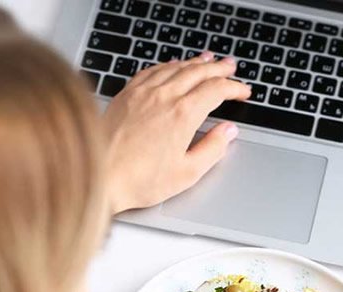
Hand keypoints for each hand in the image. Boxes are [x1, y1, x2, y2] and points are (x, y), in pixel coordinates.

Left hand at [98, 53, 250, 213]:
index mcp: (183, 115)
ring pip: (175, 67)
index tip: (243, 92)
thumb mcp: (187, 172)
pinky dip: (168, 65)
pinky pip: (152, 71)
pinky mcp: (126, 94)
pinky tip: (171, 65)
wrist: (100, 175)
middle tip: (230, 66)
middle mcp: (164, 97)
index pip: (216, 90)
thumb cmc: (140, 180)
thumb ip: (213, 149)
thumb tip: (228, 132)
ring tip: (208, 59)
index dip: (234, 88)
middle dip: (219, 68)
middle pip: (198, 72)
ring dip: (195, 62)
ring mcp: (143, 92)